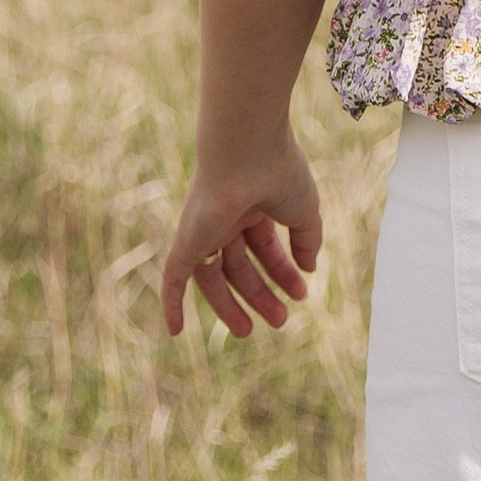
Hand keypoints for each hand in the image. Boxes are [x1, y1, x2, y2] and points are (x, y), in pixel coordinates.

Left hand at [162, 134, 323, 340]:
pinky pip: (174, 276)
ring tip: (248, 332)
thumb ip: (307, 240)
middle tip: (280, 321)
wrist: (246, 148)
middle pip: (240, 266)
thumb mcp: (305, 211)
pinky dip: (172, 303)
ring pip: (212, 276)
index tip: (302, 293)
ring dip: (228, 306)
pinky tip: (175, 331)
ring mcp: (203, 228)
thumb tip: (309, 269)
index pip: (265, 247)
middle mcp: (226, 216)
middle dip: (260, 294)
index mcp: (254, 204)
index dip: (283, 271)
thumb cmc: (279, 172)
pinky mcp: (186, 239)